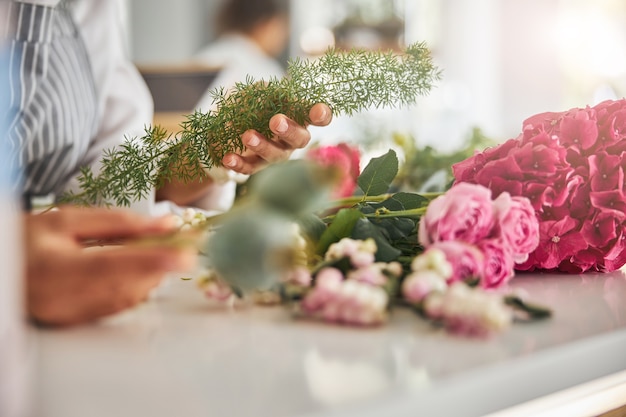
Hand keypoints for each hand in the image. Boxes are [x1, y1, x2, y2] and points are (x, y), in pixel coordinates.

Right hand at [25, 207, 196, 325]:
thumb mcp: (67, 220)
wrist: (2, 268)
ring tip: (160, 251)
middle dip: (160, 265)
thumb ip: (118, 223)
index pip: (110, 265)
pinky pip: (119, 305)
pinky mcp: (79, 322)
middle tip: (184, 245)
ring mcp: (71, 316)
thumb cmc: (29, 240)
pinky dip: (137, 285)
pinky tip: (140, 268)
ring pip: (128, 297)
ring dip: (152, 275)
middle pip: (126, 285)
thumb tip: (166, 225)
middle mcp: (63, 299)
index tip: (184, 255)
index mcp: (55, 268)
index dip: (150, 261)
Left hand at [222, 103, 331, 174]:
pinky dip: (239, 164)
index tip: (319, 111)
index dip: (322, 115)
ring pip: (276, 156)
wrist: (227, 124)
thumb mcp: (258, 92)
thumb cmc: (253, 104)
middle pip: (300, 140)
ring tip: (247, 136)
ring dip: (262, 146)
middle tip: (276, 121)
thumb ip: (265, 91)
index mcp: (299, 117)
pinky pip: (250, 168)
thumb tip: (265, 93)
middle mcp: (292, 139)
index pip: (319, 117)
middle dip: (289, 131)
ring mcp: (276, 154)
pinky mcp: (255, 165)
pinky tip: (228, 158)